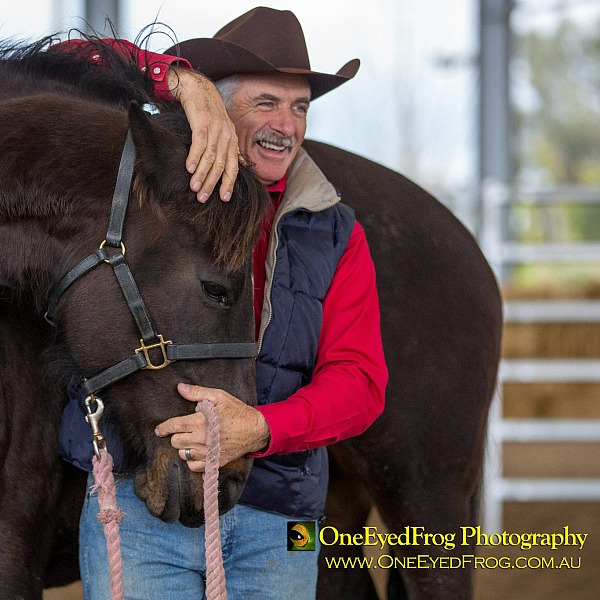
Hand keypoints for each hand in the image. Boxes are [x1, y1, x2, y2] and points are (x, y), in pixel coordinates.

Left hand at [155, 383, 270, 472]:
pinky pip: (193, 466)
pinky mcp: (214, 462)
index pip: (174, 426)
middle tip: (183, 430)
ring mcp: (208, 453)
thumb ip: (198, 392)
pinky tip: (197, 451)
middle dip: (176, 435)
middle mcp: (202, 439)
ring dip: (184, 447)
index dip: (163, 428)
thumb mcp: (219, 396)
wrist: (255, 429)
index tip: (159, 429)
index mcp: (201, 422)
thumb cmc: (237, 411)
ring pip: (183, 454)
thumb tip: (180, 388)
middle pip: (176, 442)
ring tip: (191, 440)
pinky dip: (192, 460)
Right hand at [168, 66, 238, 202]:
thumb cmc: (207, 111)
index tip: (224, 199)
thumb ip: (226, 148)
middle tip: (203, 198)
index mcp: (231, 140)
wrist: (198, 87)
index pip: (233, 167)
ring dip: (202, 174)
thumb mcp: (221, 130)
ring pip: (210, 158)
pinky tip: (189, 169)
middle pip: (221, 166)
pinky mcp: (202, 122)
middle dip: (212, 184)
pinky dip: (194, 157)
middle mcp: (226, 136)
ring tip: (194, 188)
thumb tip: (234, 165)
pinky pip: (199, 144)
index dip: (229, 184)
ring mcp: (215, 129)